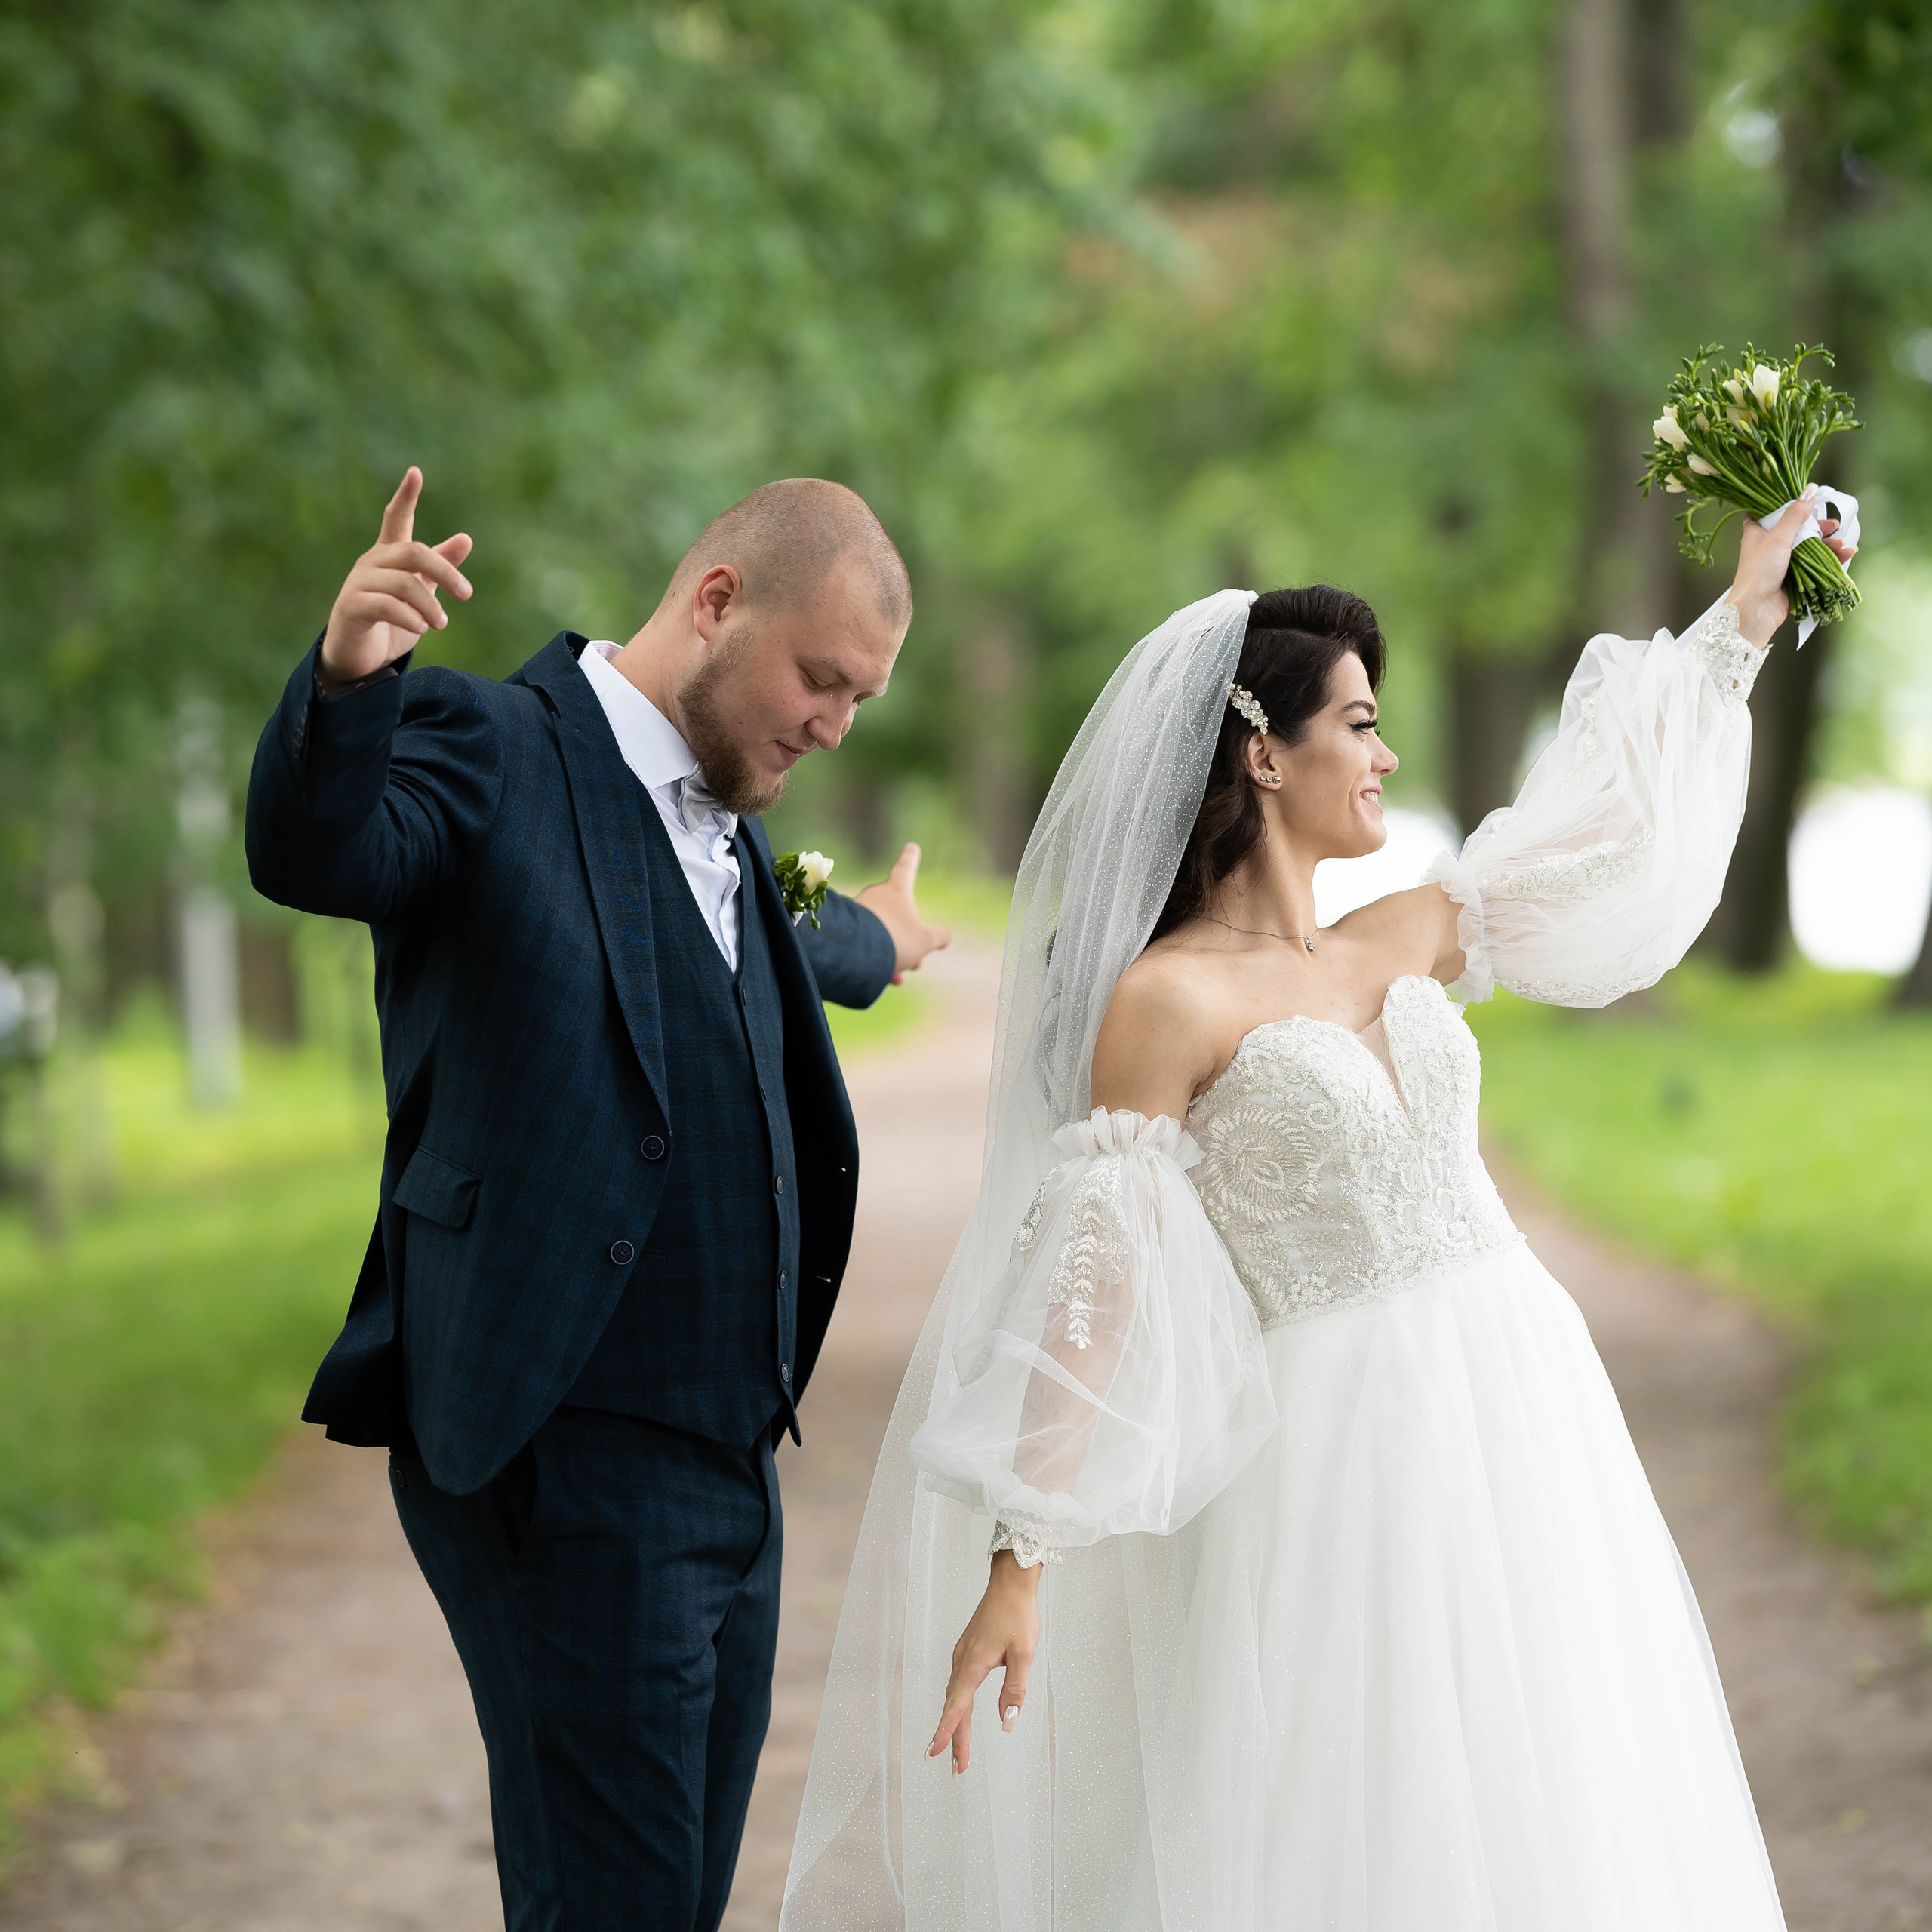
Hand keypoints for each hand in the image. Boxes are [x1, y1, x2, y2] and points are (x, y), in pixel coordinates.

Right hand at [319, 468, 473, 690]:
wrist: (361, 659)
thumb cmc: (393, 622)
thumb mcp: (422, 592)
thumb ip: (440, 566)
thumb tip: (466, 538)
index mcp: (389, 555)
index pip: (395, 518)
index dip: (406, 497)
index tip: (415, 472)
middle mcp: (372, 562)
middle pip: (414, 553)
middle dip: (445, 571)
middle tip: (466, 594)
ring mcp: (358, 583)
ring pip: (403, 583)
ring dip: (429, 605)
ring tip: (441, 624)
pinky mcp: (350, 607)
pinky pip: (385, 605)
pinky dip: (408, 617)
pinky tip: (421, 627)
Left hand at [854, 842, 950, 984]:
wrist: (853, 953)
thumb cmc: (894, 940)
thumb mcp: (924, 941)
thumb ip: (937, 937)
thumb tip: (944, 937)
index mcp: (895, 891)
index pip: (906, 869)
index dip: (911, 858)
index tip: (912, 846)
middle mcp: (874, 896)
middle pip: (896, 915)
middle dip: (907, 940)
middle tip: (915, 963)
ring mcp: (856, 912)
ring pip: (880, 933)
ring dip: (892, 955)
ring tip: (896, 977)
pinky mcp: (841, 929)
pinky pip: (863, 943)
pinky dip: (874, 960)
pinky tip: (880, 980)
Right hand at [928, 1550, 1040, 1774]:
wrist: (1010, 1582)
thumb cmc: (1018, 1614)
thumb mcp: (1024, 1653)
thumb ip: (1015, 1689)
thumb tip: (1007, 1723)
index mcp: (973, 1663)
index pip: (957, 1706)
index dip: (947, 1731)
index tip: (934, 1753)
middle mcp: (963, 1660)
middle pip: (955, 1706)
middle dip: (954, 1738)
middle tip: (956, 1769)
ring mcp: (963, 1654)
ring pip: (956, 1696)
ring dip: (956, 1724)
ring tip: (957, 1751)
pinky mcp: (968, 1650)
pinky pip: (958, 1684)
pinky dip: (958, 1706)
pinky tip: (962, 1714)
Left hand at [1729, 486, 1856, 647]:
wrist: (1756, 610)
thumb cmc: (1760, 571)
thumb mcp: (1778, 537)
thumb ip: (1795, 514)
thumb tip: (1809, 490)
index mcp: (1757, 532)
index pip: (1770, 512)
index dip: (1789, 506)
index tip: (1807, 502)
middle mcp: (1767, 546)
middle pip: (1797, 529)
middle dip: (1818, 527)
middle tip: (1834, 526)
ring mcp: (1780, 562)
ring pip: (1808, 547)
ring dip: (1827, 544)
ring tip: (1842, 545)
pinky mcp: (1792, 578)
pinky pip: (1814, 564)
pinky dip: (1829, 559)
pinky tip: (1846, 555)